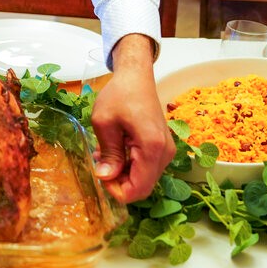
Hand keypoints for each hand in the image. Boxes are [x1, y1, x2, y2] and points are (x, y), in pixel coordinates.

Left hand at [90, 34, 173, 202]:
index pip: (139, 189)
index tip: (100, 175)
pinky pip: (146, 167)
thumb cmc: (119, 94)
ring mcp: (166, 151)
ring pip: (144, 179)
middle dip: (119, 182)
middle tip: (100, 163)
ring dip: (123, 173)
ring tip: (104, 154)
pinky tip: (115, 150)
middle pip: (143, 187)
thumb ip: (108, 153)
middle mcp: (165, 153)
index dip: (117, 191)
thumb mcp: (104, 122)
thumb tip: (105, 177)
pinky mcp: (162, 147)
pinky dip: (130, 165)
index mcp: (152, 147)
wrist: (137, 76)